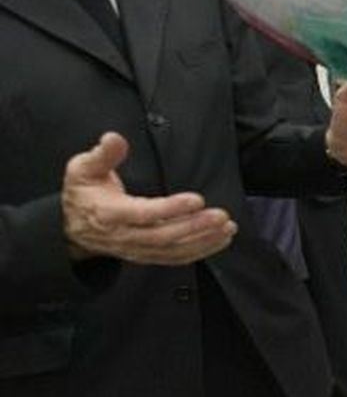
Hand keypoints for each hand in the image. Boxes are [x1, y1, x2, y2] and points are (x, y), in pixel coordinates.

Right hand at [62, 132, 235, 263]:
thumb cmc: (82, 194)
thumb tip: (114, 138)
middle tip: (221, 216)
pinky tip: (219, 241)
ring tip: (227, 228)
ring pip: (172, 250)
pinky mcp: (145, 255)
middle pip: (163, 236)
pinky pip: (174, 258)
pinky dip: (199, 252)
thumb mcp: (83, 169)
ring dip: (203, 241)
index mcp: (108, 213)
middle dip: (195, 227)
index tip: (197, 199)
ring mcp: (135, 249)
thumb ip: (102, 155)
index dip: (170, 209)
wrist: (70, 228)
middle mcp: (123, 235)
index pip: (143, 214)